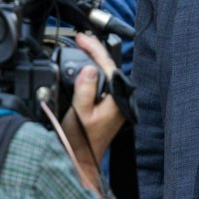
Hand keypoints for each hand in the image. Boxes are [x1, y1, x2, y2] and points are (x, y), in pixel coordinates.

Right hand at [60, 33, 125, 181]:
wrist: (81, 159)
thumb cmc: (81, 141)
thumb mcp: (79, 112)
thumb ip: (85, 89)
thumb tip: (89, 69)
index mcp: (116, 99)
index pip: (108, 66)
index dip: (94, 49)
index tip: (82, 39)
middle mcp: (119, 100)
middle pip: (108, 67)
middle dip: (94, 51)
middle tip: (80, 39)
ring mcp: (114, 104)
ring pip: (105, 75)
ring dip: (93, 61)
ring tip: (82, 48)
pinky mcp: (108, 107)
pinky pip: (101, 83)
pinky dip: (92, 74)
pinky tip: (84, 68)